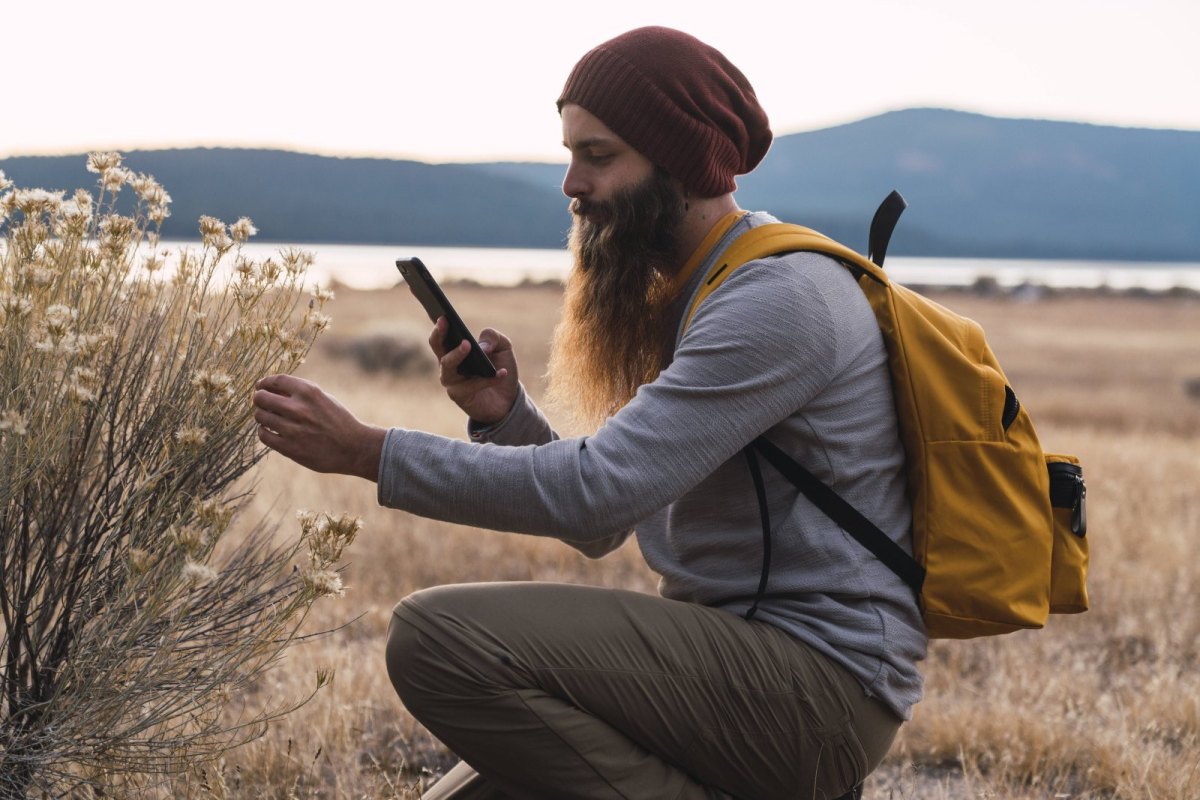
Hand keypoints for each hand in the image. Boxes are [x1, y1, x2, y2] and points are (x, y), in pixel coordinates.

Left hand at [252, 374, 385, 480]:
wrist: (354, 447)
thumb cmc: (338, 420)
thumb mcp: (323, 398)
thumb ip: (300, 393)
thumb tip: (271, 389)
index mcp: (309, 392)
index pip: (275, 380)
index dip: (264, 383)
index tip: (261, 386)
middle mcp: (299, 408)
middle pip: (262, 398)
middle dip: (259, 399)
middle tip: (261, 403)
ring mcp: (293, 429)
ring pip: (260, 416)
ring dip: (261, 415)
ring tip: (268, 418)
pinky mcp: (290, 447)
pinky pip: (264, 435)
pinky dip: (263, 431)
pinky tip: (270, 430)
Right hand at [429, 318, 518, 425]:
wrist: (508, 398)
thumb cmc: (500, 368)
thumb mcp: (503, 347)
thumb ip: (493, 338)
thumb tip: (481, 346)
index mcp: (454, 348)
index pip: (441, 334)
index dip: (439, 325)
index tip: (442, 314)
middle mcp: (448, 364)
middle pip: (437, 347)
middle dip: (440, 334)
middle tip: (446, 321)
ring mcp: (451, 381)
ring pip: (447, 366)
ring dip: (458, 354)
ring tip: (471, 346)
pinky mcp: (459, 396)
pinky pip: (471, 385)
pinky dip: (487, 379)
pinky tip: (502, 373)